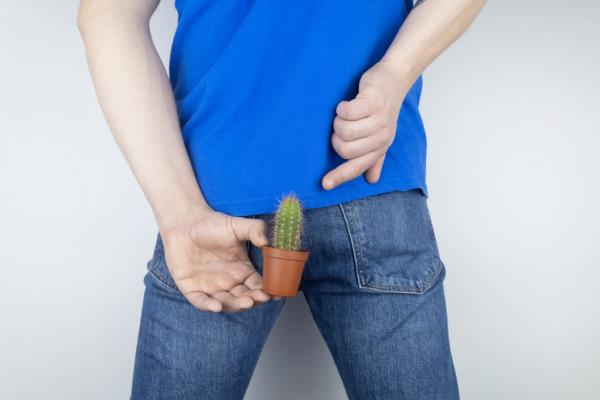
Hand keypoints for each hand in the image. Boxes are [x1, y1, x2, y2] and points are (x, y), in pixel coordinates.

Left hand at [161, 207, 278, 312]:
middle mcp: (229, 283)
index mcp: (242, 271)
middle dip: (253, 300)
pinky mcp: (191, 289)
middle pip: (244, 298)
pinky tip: (216, 306)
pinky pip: (200, 301)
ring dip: (236, 305)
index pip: (258, 286)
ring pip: (226, 303)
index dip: (266, 291)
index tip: (274, 293)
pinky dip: (208, 306)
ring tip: (246, 302)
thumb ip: (255, 230)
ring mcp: (210, 288)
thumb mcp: (237, 226)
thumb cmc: (213, 224)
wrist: (185, 223)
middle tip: (260, 298)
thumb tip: (266, 242)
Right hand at [322, 62, 407, 189]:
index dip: (339, 176)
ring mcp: (379, 120)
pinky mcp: (374, 102)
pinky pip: (347, 112)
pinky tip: (346, 103)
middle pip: (344, 149)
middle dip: (336, 136)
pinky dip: (341, 107)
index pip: (357, 167)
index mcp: (380, 148)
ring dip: (338, 120)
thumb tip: (371, 180)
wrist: (394, 79)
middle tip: (343, 123)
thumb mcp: (381, 134)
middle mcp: (382, 137)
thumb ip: (375, 158)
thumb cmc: (383, 107)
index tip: (324, 184)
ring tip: (346, 112)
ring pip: (344, 130)